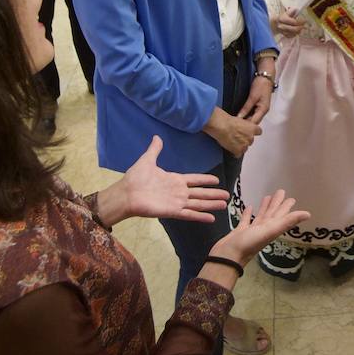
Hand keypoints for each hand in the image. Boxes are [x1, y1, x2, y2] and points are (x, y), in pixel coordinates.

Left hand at [101, 136, 228, 225]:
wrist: (126, 194)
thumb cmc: (136, 178)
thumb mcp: (147, 160)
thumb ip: (155, 150)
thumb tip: (157, 137)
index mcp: (174, 180)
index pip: (194, 180)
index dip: (205, 180)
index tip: (217, 180)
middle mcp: (178, 192)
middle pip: (200, 193)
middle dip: (213, 194)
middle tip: (227, 195)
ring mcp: (176, 202)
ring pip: (198, 203)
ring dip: (211, 204)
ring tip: (224, 204)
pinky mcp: (172, 211)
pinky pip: (189, 214)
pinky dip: (200, 216)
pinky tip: (211, 218)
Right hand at [204, 108, 260, 157]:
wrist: (222, 126)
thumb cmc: (229, 121)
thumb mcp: (241, 120)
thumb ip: (246, 125)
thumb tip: (246, 127)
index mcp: (253, 128)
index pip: (258, 132)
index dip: (252, 132)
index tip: (248, 133)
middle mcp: (251, 137)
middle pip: (250, 141)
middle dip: (245, 140)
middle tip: (237, 137)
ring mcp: (245, 145)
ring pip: (244, 148)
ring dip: (240, 147)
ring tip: (232, 142)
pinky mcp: (238, 151)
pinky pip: (238, 154)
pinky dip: (234, 152)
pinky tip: (230, 147)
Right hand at [209, 189, 310, 266]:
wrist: (228, 257)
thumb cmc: (250, 244)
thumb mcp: (271, 231)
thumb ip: (288, 221)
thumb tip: (308, 214)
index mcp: (272, 228)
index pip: (281, 215)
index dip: (286, 207)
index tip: (291, 198)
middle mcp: (264, 229)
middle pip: (272, 213)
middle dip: (277, 203)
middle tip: (281, 191)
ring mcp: (252, 230)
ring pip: (261, 216)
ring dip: (265, 207)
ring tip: (267, 196)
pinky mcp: (240, 231)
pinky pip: (246, 220)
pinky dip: (248, 214)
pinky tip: (249, 207)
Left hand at [237, 74, 273, 123]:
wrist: (265, 77)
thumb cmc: (260, 86)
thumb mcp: (252, 97)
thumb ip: (246, 108)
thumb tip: (239, 117)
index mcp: (263, 110)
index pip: (254, 122)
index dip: (246, 126)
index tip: (237, 128)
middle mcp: (263, 111)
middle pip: (254, 122)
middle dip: (245, 125)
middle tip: (235, 126)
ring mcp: (261, 109)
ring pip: (253, 118)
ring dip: (246, 120)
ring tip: (236, 123)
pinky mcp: (259, 106)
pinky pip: (253, 114)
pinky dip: (247, 116)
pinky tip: (241, 117)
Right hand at [272, 11, 304, 38]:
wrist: (276, 24)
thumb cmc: (283, 17)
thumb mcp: (286, 13)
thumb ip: (291, 11)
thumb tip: (296, 9)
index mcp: (282, 19)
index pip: (294, 22)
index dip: (301, 22)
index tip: (305, 20)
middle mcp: (282, 26)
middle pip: (294, 29)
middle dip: (300, 27)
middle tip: (304, 25)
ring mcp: (282, 31)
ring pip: (293, 33)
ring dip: (299, 31)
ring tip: (302, 28)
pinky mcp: (284, 35)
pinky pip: (292, 36)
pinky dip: (296, 34)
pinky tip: (298, 31)